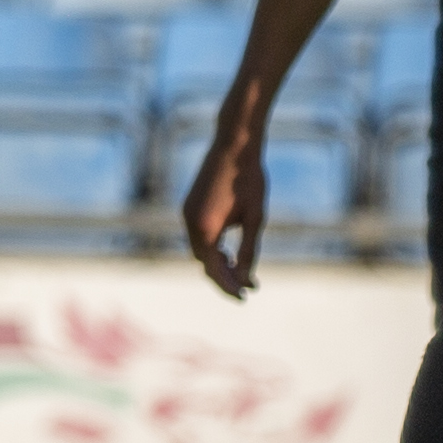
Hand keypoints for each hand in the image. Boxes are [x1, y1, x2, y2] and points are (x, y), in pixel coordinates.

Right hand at [179, 113, 267, 298]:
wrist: (233, 144)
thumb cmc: (248, 180)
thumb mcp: (255, 218)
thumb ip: (249, 249)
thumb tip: (246, 276)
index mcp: (205, 229)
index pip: (214, 269)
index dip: (229, 286)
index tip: (245, 297)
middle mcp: (190, 223)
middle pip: (204, 262)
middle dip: (224, 276)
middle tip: (248, 287)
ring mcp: (186, 213)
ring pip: (199, 249)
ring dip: (217, 262)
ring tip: (240, 270)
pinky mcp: (190, 205)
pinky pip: (198, 235)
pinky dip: (212, 247)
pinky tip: (228, 250)